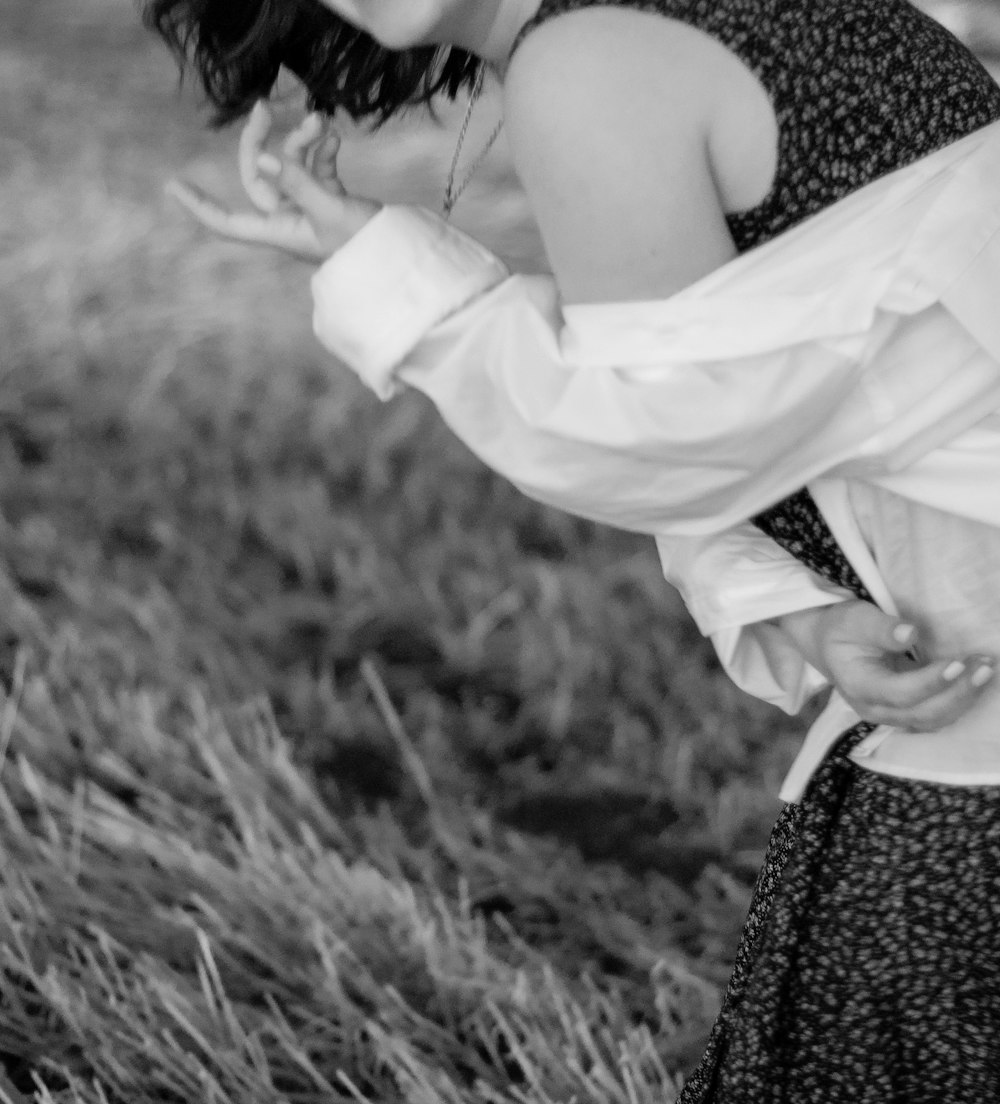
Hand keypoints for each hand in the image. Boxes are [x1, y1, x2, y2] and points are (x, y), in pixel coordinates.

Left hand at [165, 101, 381, 261]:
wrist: (396, 256)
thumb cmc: (362, 243)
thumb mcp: (330, 209)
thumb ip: (298, 182)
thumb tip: (265, 159)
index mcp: (278, 231)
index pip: (227, 222)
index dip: (200, 206)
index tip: (173, 187)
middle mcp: (288, 219)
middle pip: (257, 176)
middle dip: (257, 141)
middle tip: (262, 107)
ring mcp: (308, 208)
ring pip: (290, 165)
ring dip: (301, 140)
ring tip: (320, 121)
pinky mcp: (329, 198)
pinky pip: (316, 167)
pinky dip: (322, 149)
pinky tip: (333, 135)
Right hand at [776, 600, 993, 730]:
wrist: (827, 644)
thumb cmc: (841, 629)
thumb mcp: (854, 619)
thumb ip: (880, 627)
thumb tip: (909, 634)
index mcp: (858, 685)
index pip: (899, 693)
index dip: (930, 682)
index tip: (958, 662)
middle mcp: (874, 709)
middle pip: (922, 713)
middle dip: (958, 692)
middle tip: (984, 665)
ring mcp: (890, 715)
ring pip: (933, 719)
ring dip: (964, 698)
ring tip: (986, 669)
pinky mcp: (905, 713)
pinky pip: (936, 715)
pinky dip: (959, 700)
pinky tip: (975, 679)